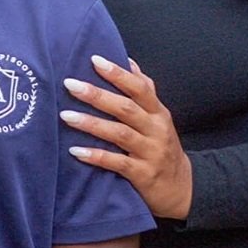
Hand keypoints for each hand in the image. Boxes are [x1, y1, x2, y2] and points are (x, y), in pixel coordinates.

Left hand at [61, 55, 191, 218]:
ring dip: (91, 123)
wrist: (181, 188)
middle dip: (97, 95)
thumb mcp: (159, 118)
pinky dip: (96, 156)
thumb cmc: (162, 146)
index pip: (139, 88)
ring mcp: (151, 153)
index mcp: (158, 113)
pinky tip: (76, 151)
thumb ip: (144, 91)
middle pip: (126, 108)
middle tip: (70, 84)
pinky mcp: (143, 175)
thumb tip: (128, 61)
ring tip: (66, 115)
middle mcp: (156, 130)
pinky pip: (117, 163)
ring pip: (120, 134)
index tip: (95, 60)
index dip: (118, 74)